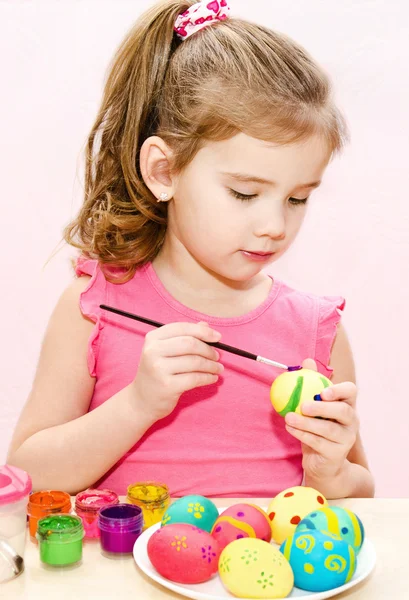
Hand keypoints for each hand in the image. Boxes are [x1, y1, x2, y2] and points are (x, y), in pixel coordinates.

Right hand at [130, 321, 223, 422]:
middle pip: (190, 344)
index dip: (203, 331)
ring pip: (195, 362)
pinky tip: (212, 378)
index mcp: (153, 338)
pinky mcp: (167, 386)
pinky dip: (208, 378)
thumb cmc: (156, 373)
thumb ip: (184, 336)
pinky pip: (195, 378)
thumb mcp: (164, 351)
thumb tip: (205, 326)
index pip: (182, 328)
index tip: (217, 337)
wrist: (141, 401)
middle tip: (217, 356)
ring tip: (218, 368)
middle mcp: (153, 351)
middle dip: (208, 350)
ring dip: (211, 365)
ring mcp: (159, 369)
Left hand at [284, 359, 358, 480]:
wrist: (322, 463)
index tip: (322, 391)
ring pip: (329, 429)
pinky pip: (318, 443)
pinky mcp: (337, 454)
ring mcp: (346, 439)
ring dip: (306, 423)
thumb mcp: (314, 405)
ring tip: (289, 417)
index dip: (339, 390)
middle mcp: (351, 421)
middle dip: (324, 408)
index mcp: (347, 404)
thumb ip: (312, 383)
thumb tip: (307, 361)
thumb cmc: (317, 428)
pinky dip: (302, 435)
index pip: (351, 392)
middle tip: (304, 405)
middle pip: (343, 411)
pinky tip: (289, 428)